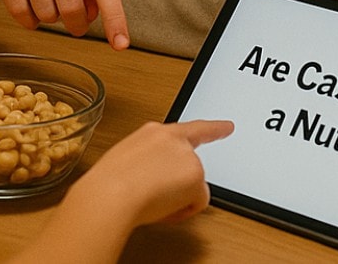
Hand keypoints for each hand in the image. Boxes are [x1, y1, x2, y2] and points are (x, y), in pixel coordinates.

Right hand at [0, 0, 128, 48]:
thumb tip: (94, 15)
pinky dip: (30, 21)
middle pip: (70, 8)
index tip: (121, 43)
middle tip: (77, 22)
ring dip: (52, 18)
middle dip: (78, 25)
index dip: (115, 18)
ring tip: (53, 1)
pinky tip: (35, 8)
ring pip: (44, 13)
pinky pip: (18, 11)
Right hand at [10, 120, 231, 263]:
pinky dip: (184, 209)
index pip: (190, 129)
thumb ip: (146, 162)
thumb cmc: (108, 183)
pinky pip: (198, 201)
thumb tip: (151, 181)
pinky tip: (163, 208)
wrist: (111, 193)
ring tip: (150, 201)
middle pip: (191, 165)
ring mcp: (188, 156)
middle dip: (181, 183)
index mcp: (154, 134)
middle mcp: (174, 140)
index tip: (229, 127)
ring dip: (177, 197)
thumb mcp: (125, 162)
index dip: (213, 128)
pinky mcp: (196, 175)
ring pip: (193, 186)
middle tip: (159, 196)